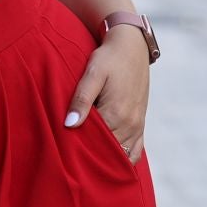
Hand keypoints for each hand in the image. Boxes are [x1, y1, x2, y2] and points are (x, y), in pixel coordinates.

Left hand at [63, 24, 152, 163]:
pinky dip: (124, 158)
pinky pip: (135, 151)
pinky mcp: (141, 123)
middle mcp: (130, 124)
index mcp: (116, 114)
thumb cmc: (109, 59)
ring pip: (122, 154)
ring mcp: (137, 125)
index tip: (66, 150)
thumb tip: (69, 125)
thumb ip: (81, 100)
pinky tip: (109, 159)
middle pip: (108, 151)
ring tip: (88, 159)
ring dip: (107, 158)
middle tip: (72, 158)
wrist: (132, 47)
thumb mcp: (92, 74)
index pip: (95, 144)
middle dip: (92, 155)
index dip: (79, 148)